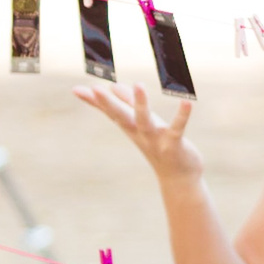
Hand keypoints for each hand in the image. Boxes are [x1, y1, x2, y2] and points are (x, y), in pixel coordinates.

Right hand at [75, 83, 203, 184]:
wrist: (179, 178)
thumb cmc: (159, 146)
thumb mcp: (141, 124)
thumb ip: (127, 105)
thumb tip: (114, 86)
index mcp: (131, 128)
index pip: (110, 112)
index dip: (94, 102)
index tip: (76, 90)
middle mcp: (140, 134)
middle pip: (121, 117)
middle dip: (108, 103)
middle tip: (95, 88)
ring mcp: (155, 140)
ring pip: (145, 122)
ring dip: (141, 104)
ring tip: (138, 85)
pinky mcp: (174, 145)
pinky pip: (177, 129)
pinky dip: (182, 116)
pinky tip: (187, 102)